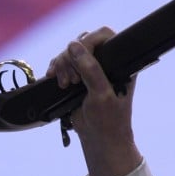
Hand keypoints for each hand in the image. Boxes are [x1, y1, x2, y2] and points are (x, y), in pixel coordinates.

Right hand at [46, 27, 141, 175]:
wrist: (99, 139)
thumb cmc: (109, 119)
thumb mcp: (101, 93)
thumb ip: (90, 69)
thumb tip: (74, 45)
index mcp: (120, 63)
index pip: (104, 36)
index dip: (88, 42)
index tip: (78, 56)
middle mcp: (106, 63)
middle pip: (83, 42)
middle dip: (71, 58)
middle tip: (72, 80)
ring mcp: (91, 69)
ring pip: (71, 52)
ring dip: (62, 64)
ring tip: (65, 84)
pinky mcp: (78, 78)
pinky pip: (63, 63)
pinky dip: (56, 68)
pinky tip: (54, 78)